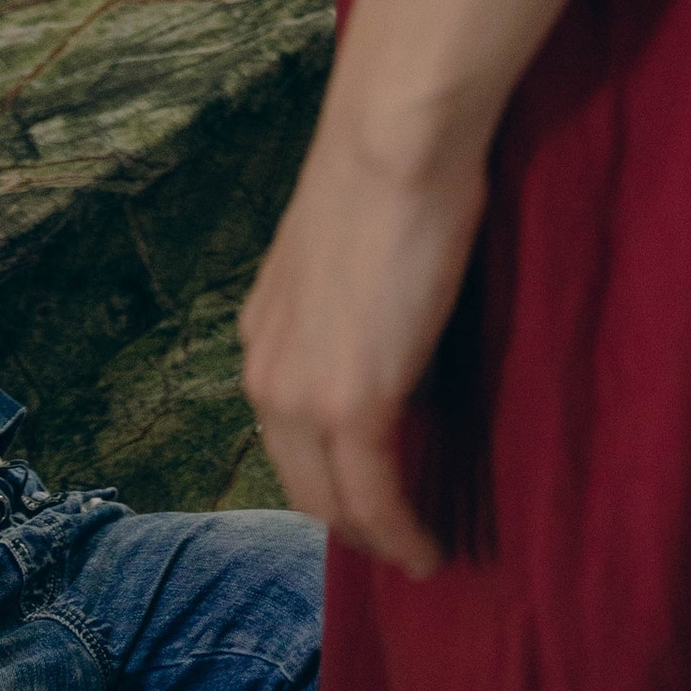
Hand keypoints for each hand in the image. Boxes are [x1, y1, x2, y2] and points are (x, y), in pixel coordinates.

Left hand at [239, 106, 485, 577]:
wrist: (393, 137)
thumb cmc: (393, 164)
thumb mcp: (356, 250)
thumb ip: (360, 303)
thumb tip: (404, 343)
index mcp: (264, 333)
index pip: (291, 428)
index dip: (330, 467)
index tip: (372, 489)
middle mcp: (267, 374)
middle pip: (303, 477)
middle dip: (348, 517)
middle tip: (396, 539)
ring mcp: (303, 394)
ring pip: (334, 497)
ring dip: (375, 533)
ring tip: (416, 553)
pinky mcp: (352, 404)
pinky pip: (376, 495)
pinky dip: (401, 532)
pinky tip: (426, 551)